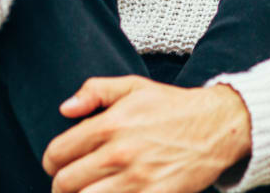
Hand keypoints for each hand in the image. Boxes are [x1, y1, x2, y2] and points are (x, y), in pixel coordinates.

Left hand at [43, 77, 251, 192]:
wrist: (217, 127)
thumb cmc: (173, 107)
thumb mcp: (134, 86)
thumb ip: (96, 91)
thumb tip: (65, 109)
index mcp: (111, 124)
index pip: (57, 154)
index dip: (53, 161)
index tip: (61, 163)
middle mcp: (120, 153)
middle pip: (65, 185)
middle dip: (63, 186)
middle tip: (74, 184)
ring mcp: (136, 180)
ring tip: (91, 190)